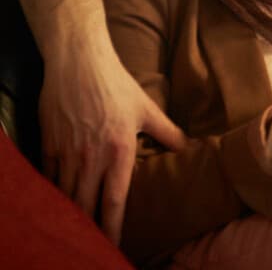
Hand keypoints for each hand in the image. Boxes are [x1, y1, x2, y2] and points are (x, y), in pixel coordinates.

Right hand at [39, 50, 186, 243]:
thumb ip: (167, 132)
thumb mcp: (147, 108)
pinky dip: (53, 193)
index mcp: (119, 149)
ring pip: (66, 195)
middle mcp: (92, 156)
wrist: (79, 63)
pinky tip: (58, 203)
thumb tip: (188, 148)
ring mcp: (68, 152)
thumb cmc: (117, 85)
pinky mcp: (50, 144)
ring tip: (77, 229)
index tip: (115, 243)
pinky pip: (49, 177)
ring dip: (71, 214)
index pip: (115, 199)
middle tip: (95, 242)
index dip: (114, 225)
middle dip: (89, 227)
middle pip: (86, 204)